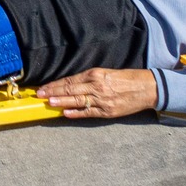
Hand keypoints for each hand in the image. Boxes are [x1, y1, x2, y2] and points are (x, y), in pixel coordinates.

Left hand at [35, 68, 158, 119]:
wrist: (146, 88)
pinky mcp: (108, 111)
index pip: (70, 80)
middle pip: (70, 89)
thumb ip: (89, 78)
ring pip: (77, 101)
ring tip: (49, 102)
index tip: (43, 87)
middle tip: (39, 95)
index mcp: (95, 74)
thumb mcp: (105, 73)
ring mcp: (102, 100)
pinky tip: (66, 113)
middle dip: (53, 92)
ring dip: (62, 102)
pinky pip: (89, 113)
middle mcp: (97, 86)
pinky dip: (77, 113)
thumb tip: (69, 85)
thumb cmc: (125, 79)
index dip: (55, 84)